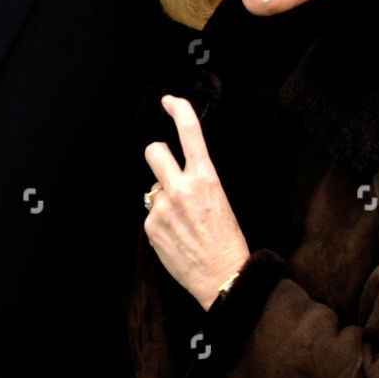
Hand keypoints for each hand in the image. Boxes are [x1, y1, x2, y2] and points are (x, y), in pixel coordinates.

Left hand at [144, 94, 249, 308]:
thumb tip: (173, 178)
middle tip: (165, 166)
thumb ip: (196, 182)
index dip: (179, 109)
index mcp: (206, 178)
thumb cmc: (227, 241)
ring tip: (182, 221)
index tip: (170, 101)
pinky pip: (151, 213)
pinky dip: (161, 222)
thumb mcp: (220, 200)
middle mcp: (181, 188)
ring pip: (153, 188)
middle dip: (157, 154)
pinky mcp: (151, 226)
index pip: (190, 132)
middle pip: (154, 151)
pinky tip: (177, 236)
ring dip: (163, 197)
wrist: (223, 277)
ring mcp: (162, 207)